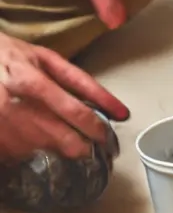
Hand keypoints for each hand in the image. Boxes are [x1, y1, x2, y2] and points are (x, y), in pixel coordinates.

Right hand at [0, 33, 127, 162]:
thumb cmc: (4, 56)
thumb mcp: (42, 58)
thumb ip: (83, 84)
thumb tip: (121, 112)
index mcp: (30, 80)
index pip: (77, 115)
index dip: (98, 131)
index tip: (105, 137)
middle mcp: (15, 106)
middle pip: (67, 143)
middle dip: (81, 146)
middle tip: (82, 141)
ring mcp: (2, 127)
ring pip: (47, 151)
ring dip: (51, 145)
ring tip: (39, 125)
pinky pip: (22, 156)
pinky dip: (27, 148)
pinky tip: (20, 131)